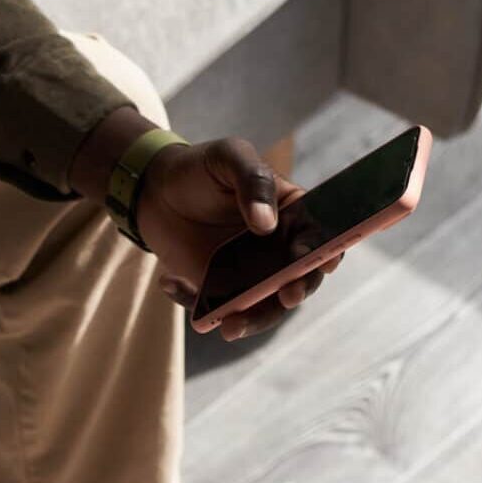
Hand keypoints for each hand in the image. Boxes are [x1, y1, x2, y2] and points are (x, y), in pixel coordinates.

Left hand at [138, 139, 339, 339]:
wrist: (155, 192)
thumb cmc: (200, 168)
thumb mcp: (228, 157)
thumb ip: (253, 181)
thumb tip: (266, 223)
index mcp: (292, 214)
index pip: (319, 237)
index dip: (326, 251)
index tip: (321, 262)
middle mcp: (279, 250)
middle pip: (299, 280)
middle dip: (295, 292)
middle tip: (286, 296)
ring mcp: (251, 275)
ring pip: (263, 307)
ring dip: (252, 320)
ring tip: (228, 325)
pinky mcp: (221, 291)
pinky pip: (219, 311)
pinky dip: (199, 308)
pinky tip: (170, 283)